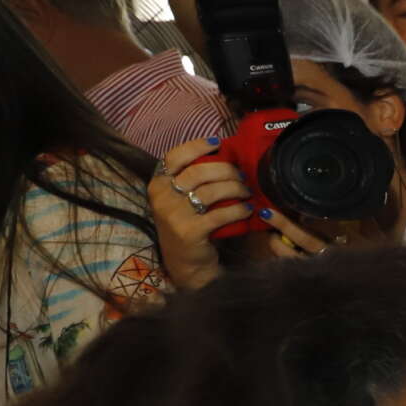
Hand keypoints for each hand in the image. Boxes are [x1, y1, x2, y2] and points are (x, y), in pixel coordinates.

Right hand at [148, 142, 330, 287]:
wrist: (185, 262)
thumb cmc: (188, 223)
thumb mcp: (179, 198)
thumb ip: (190, 178)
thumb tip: (221, 151)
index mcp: (157, 184)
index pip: (174, 156)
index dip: (196, 146)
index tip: (217, 144)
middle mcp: (161, 197)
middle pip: (198, 172)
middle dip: (226, 170)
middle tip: (241, 175)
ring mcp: (174, 215)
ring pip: (211, 191)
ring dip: (236, 188)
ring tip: (247, 191)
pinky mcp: (189, 231)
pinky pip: (220, 214)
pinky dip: (238, 209)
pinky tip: (248, 209)